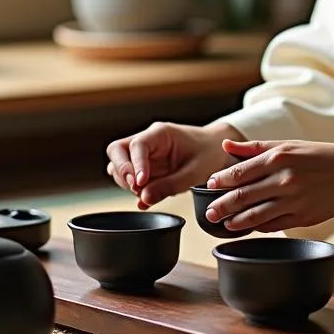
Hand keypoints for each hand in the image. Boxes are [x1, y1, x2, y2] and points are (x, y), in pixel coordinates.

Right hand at [105, 121, 243, 209]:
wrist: (216, 150)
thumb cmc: (209, 153)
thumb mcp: (195, 172)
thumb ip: (170, 185)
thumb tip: (144, 198)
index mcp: (160, 133)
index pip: (137, 145)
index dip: (134, 165)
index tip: (140, 183)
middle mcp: (148, 141)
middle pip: (117, 150)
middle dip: (122, 171)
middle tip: (136, 188)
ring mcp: (144, 154)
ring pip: (118, 164)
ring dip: (125, 182)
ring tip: (145, 194)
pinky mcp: (145, 167)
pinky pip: (129, 177)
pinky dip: (133, 190)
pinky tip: (146, 200)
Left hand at [202, 139, 333, 232]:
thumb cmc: (321, 156)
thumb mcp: (289, 145)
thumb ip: (255, 147)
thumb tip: (226, 146)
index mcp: (280, 157)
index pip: (241, 171)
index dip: (222, 180)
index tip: (210, 185)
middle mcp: (284, 179)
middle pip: (243, 196)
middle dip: (222, 206)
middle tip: (209, 213)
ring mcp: (293, 201)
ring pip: (256, 216)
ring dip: (236, 222)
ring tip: (225, 224)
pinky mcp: (303, 218)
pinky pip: (274, 225)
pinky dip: (259, 227)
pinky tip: (250, 227)